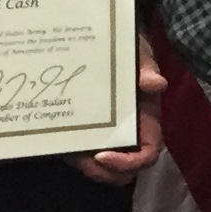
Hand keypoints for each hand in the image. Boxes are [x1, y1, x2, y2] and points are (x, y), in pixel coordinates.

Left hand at [71, 31, 168, 184]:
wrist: (100, 38)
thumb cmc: (126, 49)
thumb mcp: (136, 52)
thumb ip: (145, 67)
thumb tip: (156, 84)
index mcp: (145, 119)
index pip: (148, 152)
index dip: (130, 162)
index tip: (104, 155)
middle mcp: (127, 132)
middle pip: (125, 170)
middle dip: (105, 173)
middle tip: (85, 160)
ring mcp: (103, 134)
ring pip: (101, 169)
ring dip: (87, 169)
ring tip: (69, 154)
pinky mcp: (80, 132)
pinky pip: (79, 155)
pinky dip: (70, 156)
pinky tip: (54, 142)